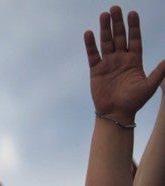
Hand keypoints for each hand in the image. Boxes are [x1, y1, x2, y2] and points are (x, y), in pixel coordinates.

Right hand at [84, 6, 164, 120]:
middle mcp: (121, 59)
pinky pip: (93, 55)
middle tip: (115, 8)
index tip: (132, 13)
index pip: (134, 39)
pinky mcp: (96, 71)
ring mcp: (108, 64)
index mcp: (135, 60)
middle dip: (117, 22)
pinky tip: (89, 33)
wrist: (116, 114)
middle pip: (119, 36)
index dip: (134, 26)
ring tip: (104, 15)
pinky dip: (90, 45)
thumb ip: (159, 72)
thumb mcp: (150, 86)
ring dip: (105, 29)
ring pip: (106, 42)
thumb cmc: (135, 101)